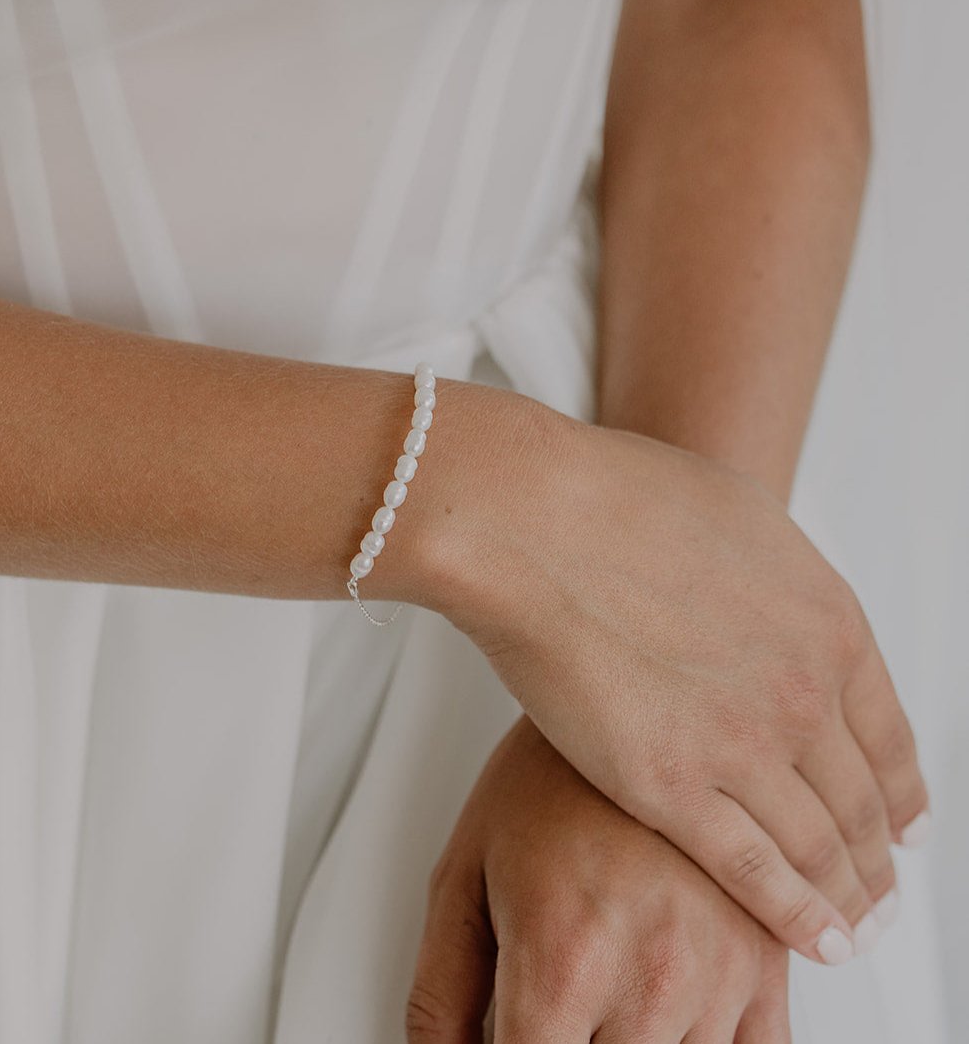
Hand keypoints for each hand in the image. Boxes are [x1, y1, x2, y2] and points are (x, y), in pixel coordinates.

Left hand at [407, 717, 790, 1041]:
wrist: (634, 700)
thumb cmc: (548, 781)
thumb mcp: (465, 876)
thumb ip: (442, 991)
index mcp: (562, 959)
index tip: (516, 1031)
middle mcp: (649, 978)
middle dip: (570, 1039)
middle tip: (559, 1000)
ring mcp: (719, 975)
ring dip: (631, 1040)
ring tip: (608, 985)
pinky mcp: (769, 964)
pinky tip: (672, 1014)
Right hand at [417, 398, 926, 962]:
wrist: (538, 522)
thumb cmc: (617, 503)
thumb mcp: (742, 519)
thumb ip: (779, 585)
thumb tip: (778, 612)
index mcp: (828, 623)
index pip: (889, 737)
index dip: (903, 794)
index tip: (906, 826)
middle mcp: (803, 694)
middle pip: (861, 804)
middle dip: (877, 859)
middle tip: (880, 891)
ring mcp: (741, 746)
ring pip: (820, 849)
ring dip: (848, 898)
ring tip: (853, 926)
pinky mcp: (669, 789)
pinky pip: (755, 875)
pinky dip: (795, 918)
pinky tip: (818, 941)